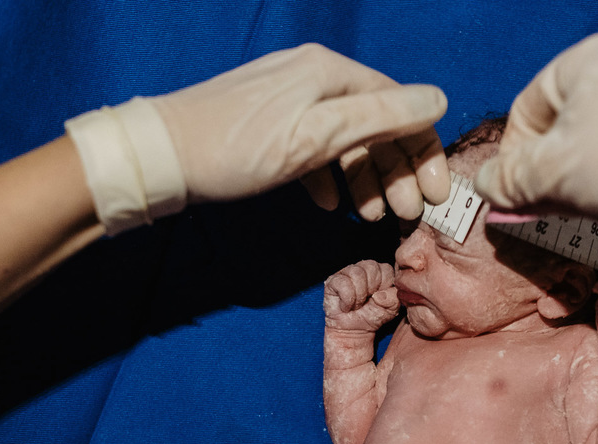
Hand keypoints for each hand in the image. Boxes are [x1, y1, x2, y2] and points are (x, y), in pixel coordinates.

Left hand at [67, 44, 450, 233]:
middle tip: (406, 215)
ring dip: (365, 178)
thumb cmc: (238, 149)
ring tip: (369, 216)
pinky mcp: (269, 124)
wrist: (160, 156)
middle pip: (375, 123)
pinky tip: (328, 204)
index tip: (436, 194)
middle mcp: (313, 76)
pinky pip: (314, 147)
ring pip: (345, 139)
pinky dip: (329, 176)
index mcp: (329, 73)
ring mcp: (289, 99)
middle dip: (396, 171)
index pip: (400, 106)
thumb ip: (380, 117)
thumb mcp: (316, 136)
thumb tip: (437, 99)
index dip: (424, 150)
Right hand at [324, 260, 399, 332]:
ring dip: (359, 295)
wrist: (353, 330)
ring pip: (357, 273)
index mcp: (380, 272)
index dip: (385, 286)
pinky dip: (347, 299)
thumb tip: (380, 295)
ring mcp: (347, 272)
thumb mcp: (390, 310)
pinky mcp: (333, 281)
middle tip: (367, 302)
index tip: (379, 299)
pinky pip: (343, 283)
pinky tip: (346, 306)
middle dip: (371, 289)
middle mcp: (363, 269)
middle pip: (372, 267)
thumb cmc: (372, 316)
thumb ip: (393, 299)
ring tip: (357, 305)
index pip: (386, 269)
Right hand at [474, 33, 597, 321]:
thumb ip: (509, 179)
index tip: (512, 191)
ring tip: (589, 209)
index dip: (512, 152)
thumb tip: (487, 185)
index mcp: (589, 58)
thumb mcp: (549, 173)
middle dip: (553, 166)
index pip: (529, 104)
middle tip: (546, 205)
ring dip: (590, 174)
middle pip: (572, 120)